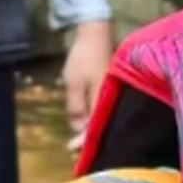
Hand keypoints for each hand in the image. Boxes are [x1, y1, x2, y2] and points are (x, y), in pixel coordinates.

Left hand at [61, 18, 114, 147]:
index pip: (95, 128)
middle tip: (73, 148)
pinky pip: (101, 107)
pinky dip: (92, 116)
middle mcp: (111, 100)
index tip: (70, 148)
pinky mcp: (108, 87)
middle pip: (101, 125)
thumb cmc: (83, 58)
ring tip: (77, 138)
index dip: (84, 141)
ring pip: (101, 117)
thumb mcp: (74, 84)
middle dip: (87, 138)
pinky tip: (85, 119)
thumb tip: (77, 129)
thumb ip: (76, 107)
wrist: (95, 34)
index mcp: (103, 101)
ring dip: (89, 128)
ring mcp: (111, 93)